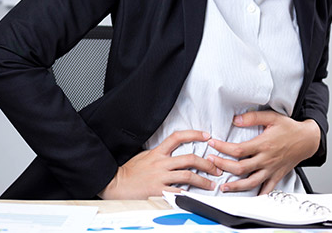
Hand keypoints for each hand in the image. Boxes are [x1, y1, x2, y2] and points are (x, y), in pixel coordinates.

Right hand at [98, 130, 221, 198]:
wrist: (114, 183)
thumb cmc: (129, 171)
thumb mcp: (145, 156)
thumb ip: (160, 154)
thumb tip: (174, 151)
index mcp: (157, 152)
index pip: (178, 137)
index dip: (194, 134)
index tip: (207, 136)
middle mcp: (161, 163)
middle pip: (190, 158)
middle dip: (207, 163)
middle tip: (216, 168)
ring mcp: (160, 177)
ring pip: (188, 176)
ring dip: (203, 181)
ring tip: (211, 184)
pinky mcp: (158, 191)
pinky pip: (178, 192)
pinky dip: (189, 195)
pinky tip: (197, 197)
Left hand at [206, 111, 319, 194]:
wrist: (307, 140)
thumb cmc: (290, 129)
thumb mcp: (272, 117)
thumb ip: (253, 117)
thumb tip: (236, 120)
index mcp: (263, 144)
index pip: (238, 150)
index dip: (222, 148)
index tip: (212, 144)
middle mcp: (266, 159)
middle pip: (240, 168)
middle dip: (223, 166)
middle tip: (210, 162)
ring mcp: (271, 169)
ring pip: (251, 182)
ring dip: (236, 186)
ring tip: (224, 187)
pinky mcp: (277, 175)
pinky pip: (266, 189)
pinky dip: (258, 195)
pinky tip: (248, 197)